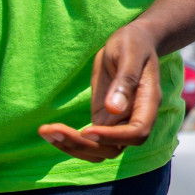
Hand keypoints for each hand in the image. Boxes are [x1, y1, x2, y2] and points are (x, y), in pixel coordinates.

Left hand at [39, 22, 161, 161]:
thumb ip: (125, 80)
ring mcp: (117, 123)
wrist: (130, 42)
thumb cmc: (133, 43)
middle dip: (83, 145)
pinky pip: (87, 141)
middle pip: (113, 149)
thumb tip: (114, 109)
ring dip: (72, 147)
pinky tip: (48, 131)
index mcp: (147, 103)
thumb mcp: (129, 54)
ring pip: (98, 151)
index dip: (113, 137)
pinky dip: (68, 141)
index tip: (87, 130)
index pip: (137, 132)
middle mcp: (134, 119)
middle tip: (54, 130)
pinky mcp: (102, 121)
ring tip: (46, 131)